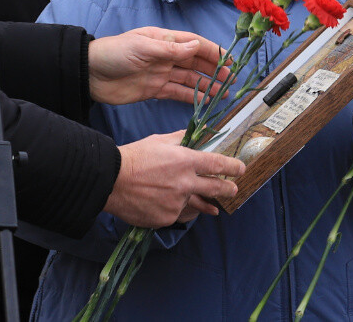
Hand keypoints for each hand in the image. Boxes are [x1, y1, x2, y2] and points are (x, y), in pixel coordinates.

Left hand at [88, 27, 230, 105]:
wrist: (90, 74)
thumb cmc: (113, 53)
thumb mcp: (141, 47)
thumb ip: (169, 49)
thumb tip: (197, 46)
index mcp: (164, 40)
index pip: (195, 44)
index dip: (213, 51)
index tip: (229, 60)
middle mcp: (166, 56)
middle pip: (196, 62)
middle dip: (215, 70)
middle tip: (232, 79)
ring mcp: (161, 73)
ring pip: (190, 79)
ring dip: (207, 85)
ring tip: (225, 93)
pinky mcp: (154, 90)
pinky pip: (178, 93)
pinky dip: (192, 97)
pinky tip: (205, 102)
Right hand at [104, 131, 247, 226]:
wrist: (111, 180)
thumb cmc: (135, 156)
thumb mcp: (160, 141)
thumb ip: (181, 139)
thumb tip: (196, 134)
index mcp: (186, 161)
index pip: (218, 165)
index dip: (233, 167)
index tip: (241, 169)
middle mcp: (185, 183)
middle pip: (216, 188)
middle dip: (227, 189)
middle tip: (233, 190)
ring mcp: (177, 203)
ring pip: (195, 205)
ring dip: (203, 204)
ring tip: (212, 207)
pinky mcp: (166, 218)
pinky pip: (177, 215)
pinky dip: (177, 210)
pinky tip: (172, 206)